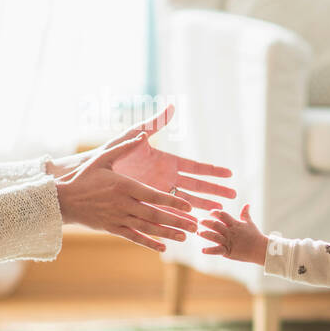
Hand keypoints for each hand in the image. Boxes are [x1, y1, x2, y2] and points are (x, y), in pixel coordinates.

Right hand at [55, 134, 197, 251]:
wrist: (62, 199)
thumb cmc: (84, 176)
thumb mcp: (103, 158)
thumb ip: (124, 147)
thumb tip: (142, 134)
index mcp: (124, 185)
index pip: (154, 195)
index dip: (173, 202)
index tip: (189, 207)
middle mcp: (123, 204)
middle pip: (155, 214)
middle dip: (177, 221)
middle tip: (196, 226)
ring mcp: (117, 218)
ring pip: (147, 228)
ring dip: (167, 233)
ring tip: (185, 237)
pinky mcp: (112, 229)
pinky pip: (134, 237)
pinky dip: (149, 243)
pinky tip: (164, 249)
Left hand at [104, 105, 236, 211]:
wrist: (95, 170)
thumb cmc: (114, 151)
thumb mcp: (136, 135)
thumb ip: (155, 122)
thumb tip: (172, 106)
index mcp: (168, 162)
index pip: (196, 168)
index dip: (213, 171)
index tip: (229, 174)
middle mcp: (168, 178)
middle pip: (197, 186)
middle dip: (216, 192)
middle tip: (234, 196)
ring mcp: (160, 192)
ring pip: (188, 202)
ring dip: (204, 207)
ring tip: (220, 213)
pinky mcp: (151, 203)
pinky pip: (171, 213)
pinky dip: (183, 219)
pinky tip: (196, 225)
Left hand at [200, 204, 269, 264]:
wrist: (261, 249)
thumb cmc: (255, 235)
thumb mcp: (250, 223)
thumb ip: (245, 214)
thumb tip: (247, 204)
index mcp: (235, 224)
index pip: (223, 215)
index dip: (216, 212)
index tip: (210, 212)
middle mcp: (230, 232)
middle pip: (216, 225)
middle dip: (207, 222)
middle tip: (199, 221)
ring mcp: (229, 242)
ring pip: (215, 236)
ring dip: (206, 234)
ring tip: (199, 232)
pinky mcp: (229, 251)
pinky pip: (218, 250)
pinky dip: (210, 250)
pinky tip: (203, 250)